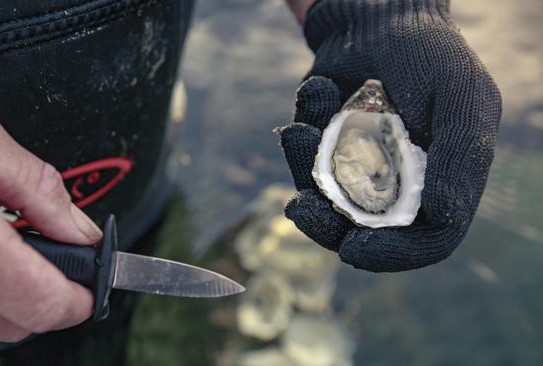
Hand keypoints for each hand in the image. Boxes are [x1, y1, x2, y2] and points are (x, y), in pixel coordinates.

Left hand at [279, 0, 501, 271]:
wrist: (377, 16)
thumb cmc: (426, 52)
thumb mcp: (458, 98)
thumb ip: (460, 158)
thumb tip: (445, 220)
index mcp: (446, 179)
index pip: (427, 239)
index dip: (394, 254)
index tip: (354, 249)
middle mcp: (403, 181)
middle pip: (365, 231)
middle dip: (327, 224)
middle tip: (301, 208)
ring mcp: (362, 167)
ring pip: (326, 202)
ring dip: (305, 171)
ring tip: (299, 130)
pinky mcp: (328, 148)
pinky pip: (305, 160)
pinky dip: (304, 129)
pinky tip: (318, 91)